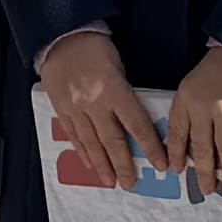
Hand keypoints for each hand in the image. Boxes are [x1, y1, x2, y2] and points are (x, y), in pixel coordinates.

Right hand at [32, 27, 166, 190]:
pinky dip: (83, 152)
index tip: (160, 164)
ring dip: (102, 165)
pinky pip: (74, 136)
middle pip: (113, 141)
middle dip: (124, 165)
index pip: (137, 126)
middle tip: (131, 184)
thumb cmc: (95, 47)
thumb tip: (136, 121)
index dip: (150, 147)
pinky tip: (90, 164)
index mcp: (114, 91)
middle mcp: (95, 104)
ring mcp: (76, 109)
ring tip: (110, 181)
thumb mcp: (118, 66)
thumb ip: (126, 94)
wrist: (61, 36)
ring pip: (92, 143)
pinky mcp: (61, 110)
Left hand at [171, 45, 221, 199]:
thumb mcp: (191, 85)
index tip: (176, 172)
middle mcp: (203, 109)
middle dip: (204, 172)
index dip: (177, 155)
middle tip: (206, 190)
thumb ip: (188, 110)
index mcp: (185, 100)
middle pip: (202, 148)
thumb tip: (188, 145)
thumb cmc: (216, 68)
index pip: (178, 134)